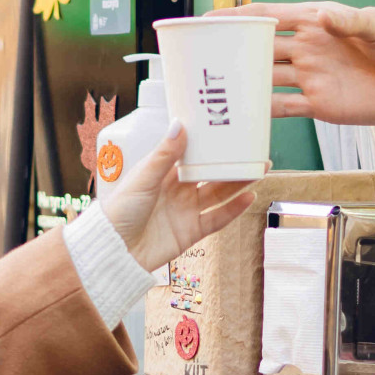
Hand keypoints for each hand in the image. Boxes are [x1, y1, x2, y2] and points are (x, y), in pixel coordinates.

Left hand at [103, 124, 257, 270]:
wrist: (115, 250)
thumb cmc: (120, 211)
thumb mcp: (143, 178)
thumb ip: (165, 154)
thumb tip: (179, 124)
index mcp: (164, 173)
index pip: (192, 154)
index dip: (209, 144)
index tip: (227, 130)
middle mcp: (178, 190)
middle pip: (211, 174)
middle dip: (231, 164)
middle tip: (253, 151)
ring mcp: (186, 211)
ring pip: (218, 194)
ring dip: (238, 184)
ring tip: (259, 170)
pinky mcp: (192, 231)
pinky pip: (217, 219)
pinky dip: (234, 210)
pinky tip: (249, 198)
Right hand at [220, 2, 374, 124]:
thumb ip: (351, 21)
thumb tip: (322, 17)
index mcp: (316, 21)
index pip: (268, 16)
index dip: (237, 17)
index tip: (207, 20)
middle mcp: (307, 48)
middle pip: (259, 48)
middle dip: (230, 50)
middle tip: (199, 58)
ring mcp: (311, 76)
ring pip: (266, 78)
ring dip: (241, 83)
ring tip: (211, 90)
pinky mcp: (319, 104)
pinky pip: (284, 107)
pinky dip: (263, 112)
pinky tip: (242, 117)